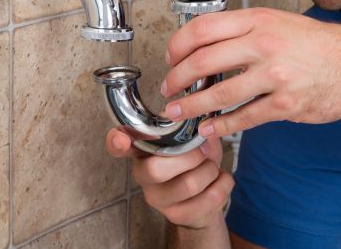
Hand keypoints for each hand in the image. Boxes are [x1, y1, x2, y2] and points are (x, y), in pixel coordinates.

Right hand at [105, 128, 233, 228]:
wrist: (207, 193)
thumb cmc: (195, 157)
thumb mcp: (190, 134)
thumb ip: (188, 124)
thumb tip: (197, 123)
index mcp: (143, 149)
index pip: (117, 145)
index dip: (116, 142)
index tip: (121, 139)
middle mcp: (143, 174)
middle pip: (157, 169)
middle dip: (191, 156)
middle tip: (203, 152)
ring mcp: (157, 198)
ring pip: (189, 183)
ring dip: (211, 170)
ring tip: (211, 167)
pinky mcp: (177, 215)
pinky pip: (210, 197)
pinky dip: (224, 183)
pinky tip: (220, 180)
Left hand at [162, 8, 340, 137]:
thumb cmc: (317, 44)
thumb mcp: (278, 22)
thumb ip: (243, 30)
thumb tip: (204, 43)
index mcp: (258, 21)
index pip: (202, 28)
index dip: (177, 45)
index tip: (169, 57)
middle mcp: (264, 45)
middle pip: (203, 61)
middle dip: (177, 79)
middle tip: (168, 88)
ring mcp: (275, 76)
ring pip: (219, 94)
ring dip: (191, 106)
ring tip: (178, 111)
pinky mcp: (285, 104)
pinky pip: (244, 118)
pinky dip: (221, 126)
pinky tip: (209, 129)